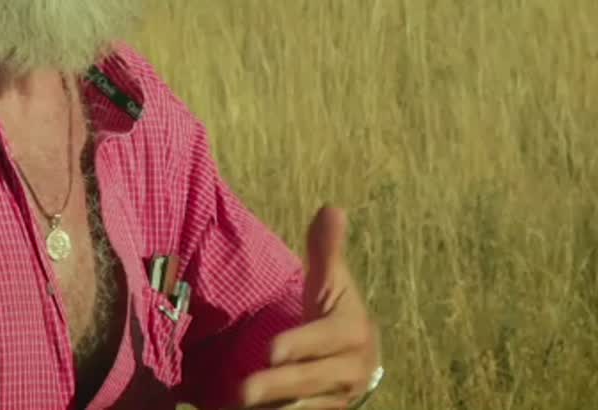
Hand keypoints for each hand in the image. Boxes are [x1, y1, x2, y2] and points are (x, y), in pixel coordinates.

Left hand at [231, 205, 380, 408]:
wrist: (359, 360)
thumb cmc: (335, 312)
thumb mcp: (332, 282)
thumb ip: (326, 250)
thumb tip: (331, 208)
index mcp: (353, 333)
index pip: (326, 340)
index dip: (301, 346)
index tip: (271, 350)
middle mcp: (350, 370)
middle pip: (310, 381)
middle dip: (276, 387)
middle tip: (242, 392)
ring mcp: (337, 398)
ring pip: (304, 407)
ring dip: (274, 409)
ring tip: (239, 407)